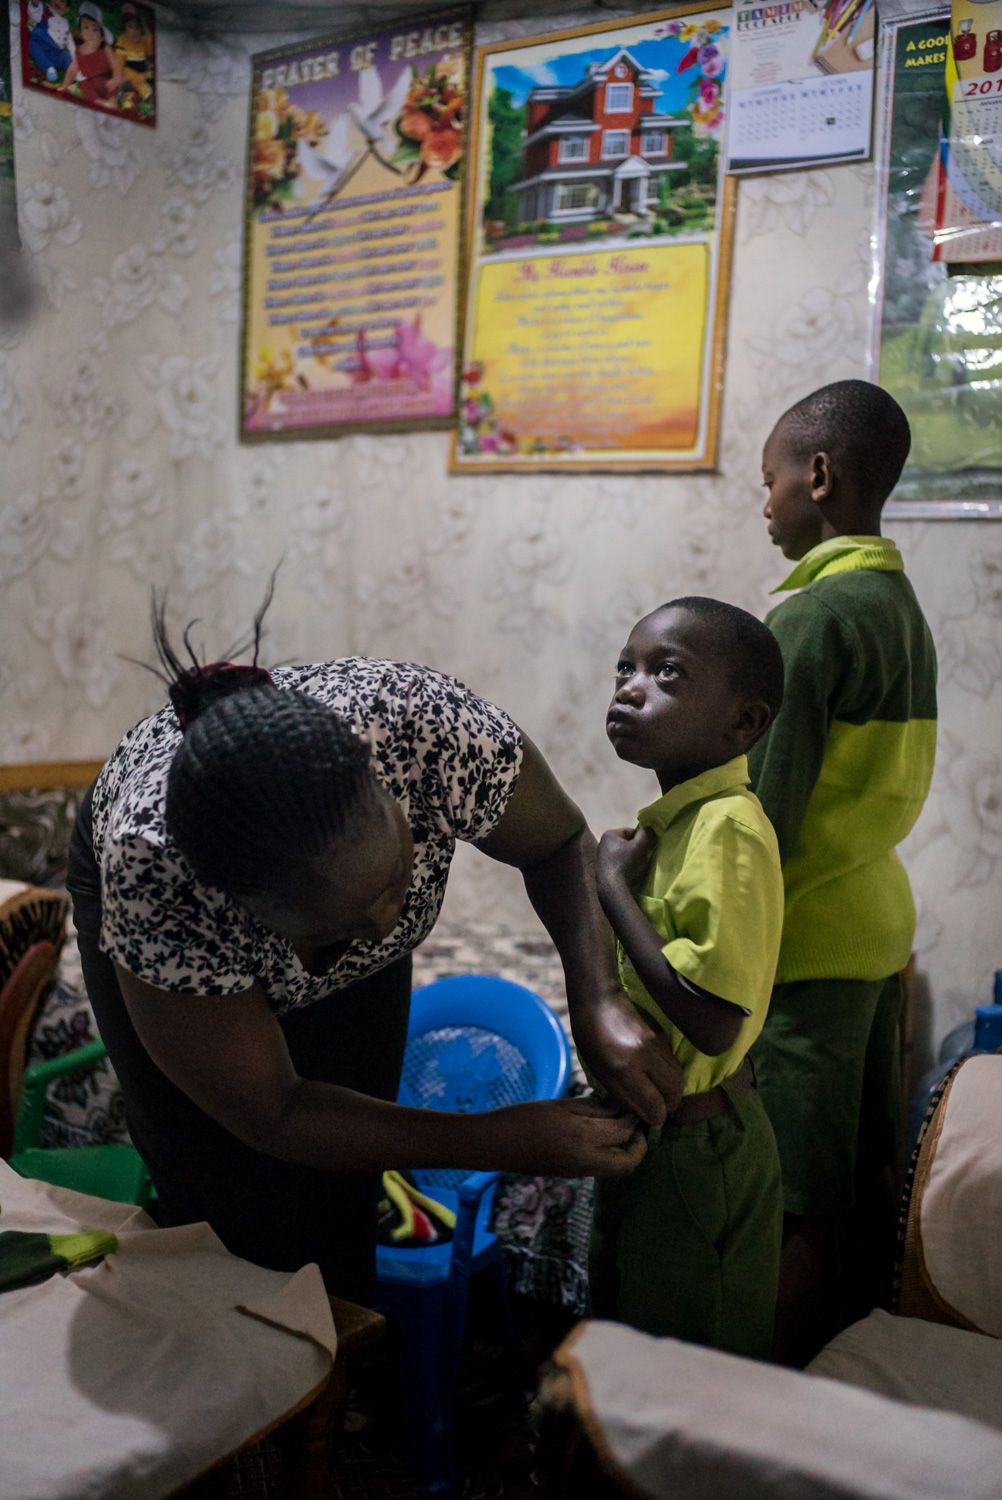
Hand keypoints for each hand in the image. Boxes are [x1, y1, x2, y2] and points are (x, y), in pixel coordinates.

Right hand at [487, 1096, 645, 1177]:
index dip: (633, 1118)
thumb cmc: (523, 1117)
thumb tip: (619, 1107)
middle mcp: (584, 1160)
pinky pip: (601, 1168)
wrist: (495, 1145)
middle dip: (640, 1145)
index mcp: (580, 1137)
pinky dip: (611, 1155)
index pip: (622, 1132)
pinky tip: (603, 1136)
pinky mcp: (571, 1175)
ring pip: (617, 1168)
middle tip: (637, 1124)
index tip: (635, 1104)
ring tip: (622, 1128)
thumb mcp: (560, 1105)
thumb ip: (593, 1108)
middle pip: (628, 1162)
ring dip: (627, 1151)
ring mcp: (578, 1172)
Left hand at [571, 986, 683, 1127]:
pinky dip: (669, 1073)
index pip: (655, 1104)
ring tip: (660, 1094)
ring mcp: (657, 1043)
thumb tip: (646, 1114)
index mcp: (624, 1067)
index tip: (653, 1122)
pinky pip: (673, 1061)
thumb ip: (624, 1095)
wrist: (599, 998)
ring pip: (678, 1076)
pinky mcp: (663, 1034)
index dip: (656, 1118)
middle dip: (670, 1105)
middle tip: (660, 1109)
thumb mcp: (599, 1071)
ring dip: (672, 1090)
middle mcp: (645, 1056)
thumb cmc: (590, 1037)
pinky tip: (656, 1073)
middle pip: (674, 1090)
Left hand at [597, 825, 655, 894]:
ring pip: (623, 855)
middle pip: (626, 844)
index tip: (646, 849)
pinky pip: (618, 865)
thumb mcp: (640, 846)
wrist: (613, 889)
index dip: (641, 839)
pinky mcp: (602, 871)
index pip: (631, 831)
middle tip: (641, 859)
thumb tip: (648, 829)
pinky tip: (628, 875)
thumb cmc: (626, 864)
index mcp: (609, 835)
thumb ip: (646, 834)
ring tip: (635, 869)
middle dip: (635, 850)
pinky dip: (625, 868)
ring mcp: (601, 859)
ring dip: (631, 860)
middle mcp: (602, 845)